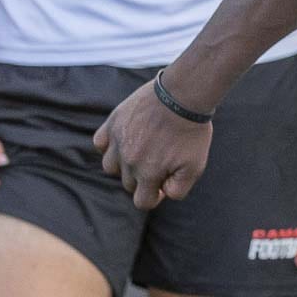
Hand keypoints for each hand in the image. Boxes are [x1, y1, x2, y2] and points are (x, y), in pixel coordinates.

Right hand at [93, 78, 211, 209]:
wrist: (184, 95)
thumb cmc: (192, 131)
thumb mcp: (196, 165)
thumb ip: (178, 189)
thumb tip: (162, 194)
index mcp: (148, 173)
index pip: (142, 201)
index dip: (155, 196)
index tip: (164, 181)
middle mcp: (128, 160)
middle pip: (128, 183)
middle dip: (143, 177)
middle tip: (159, 159)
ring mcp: (118, 141)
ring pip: (110, 166)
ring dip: (124, 163)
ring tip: (142, 150)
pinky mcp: (113, 122)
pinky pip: (100, 143)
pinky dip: (109, 145)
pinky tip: (125, 139)